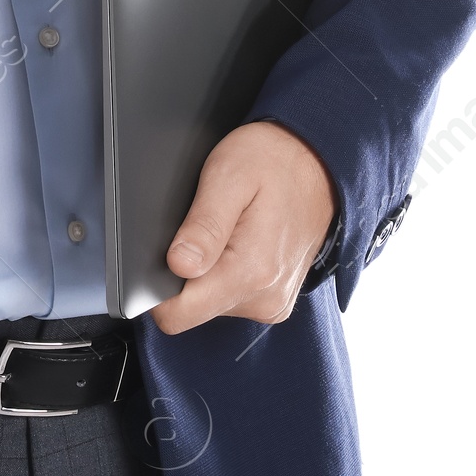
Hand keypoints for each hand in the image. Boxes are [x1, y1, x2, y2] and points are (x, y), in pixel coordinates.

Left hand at [149, 122, 337, 335]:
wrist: (318, 161)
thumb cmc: (273, 161)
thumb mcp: (228, 176)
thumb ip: (203, 226)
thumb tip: (176, 265)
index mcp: (250, 271)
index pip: (179, 313)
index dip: (157, 288)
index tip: (162, 253)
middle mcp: (264, 298)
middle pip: (193, 308)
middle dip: (186, 271)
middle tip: (203, 227)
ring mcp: (272, 302)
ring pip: (211, 303)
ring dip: (207, 270)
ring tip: (225, 228)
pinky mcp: (275, 299)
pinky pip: (232, 297)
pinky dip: (225, 273)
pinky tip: (238, 240)